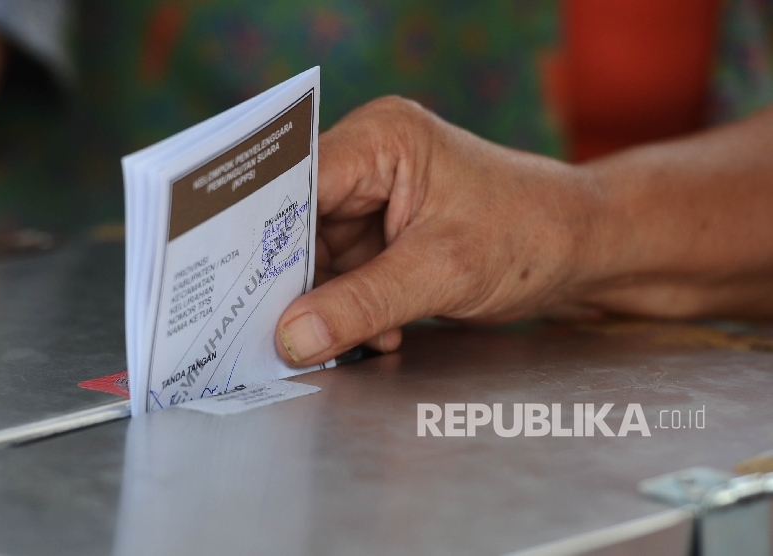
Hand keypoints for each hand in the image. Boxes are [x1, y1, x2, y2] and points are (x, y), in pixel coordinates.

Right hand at [275, 96, 597, 365]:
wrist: (581, 249)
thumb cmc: (529, 235)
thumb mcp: (441, 272)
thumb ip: (362, 304)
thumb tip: (291, 338)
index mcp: (381, 139)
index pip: (295, 184)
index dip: (262, 237)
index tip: (238, 287)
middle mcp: (371, 158)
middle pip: (302, 224)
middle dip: (301, 282)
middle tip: (289, 333)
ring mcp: (378, 196)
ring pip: (322, 254)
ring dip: (334, 302)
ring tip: (356, 336)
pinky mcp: (388, 229)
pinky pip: (348, 270)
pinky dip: (357, 306)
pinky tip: (383, 330)